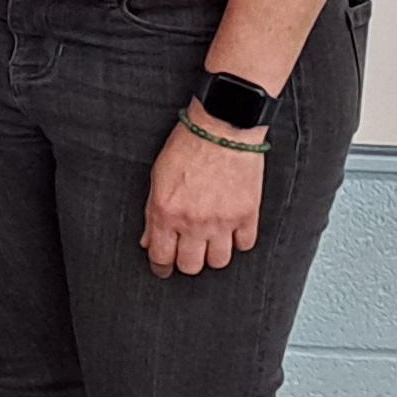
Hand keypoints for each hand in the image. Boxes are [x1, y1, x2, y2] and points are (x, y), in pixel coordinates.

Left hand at [142, 109, 266, 276]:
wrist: (223, 128)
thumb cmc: (187, 146)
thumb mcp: (157, 177)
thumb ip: (151, 212)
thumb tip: (148, 239)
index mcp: (166, 211)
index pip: (161, 256)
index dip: (160, 267)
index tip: (162, 268)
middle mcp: (193, 221)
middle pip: (190, 266)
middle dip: (186, 263)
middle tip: (186, 254)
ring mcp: (223, 221)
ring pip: (218, 262)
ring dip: (212, 255)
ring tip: (209, 243)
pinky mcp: (248, 215)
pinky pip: (245, 245)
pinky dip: (238, 242)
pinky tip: (231, 231)